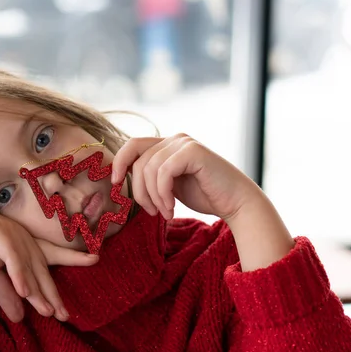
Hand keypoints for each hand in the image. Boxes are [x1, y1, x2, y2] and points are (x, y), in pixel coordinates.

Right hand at [0, 196, 97, 322]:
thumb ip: (6, 293)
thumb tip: (19, 318)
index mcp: (25, 244)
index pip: (52, 256)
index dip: (73, 258)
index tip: (96, 260)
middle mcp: (23, 237)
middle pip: (42, 269)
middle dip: (53, 292)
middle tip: (65, 314)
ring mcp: (12, 233)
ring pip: (29, 266)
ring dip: (37, 290)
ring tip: (48, 311)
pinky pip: (11, 257)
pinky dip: (18, 274)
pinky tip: (24, 291)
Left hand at [111, 134, 262, 220]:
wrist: (236, 202)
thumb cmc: (204, 195)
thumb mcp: (169, 184)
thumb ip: (151, 176)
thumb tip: (120, 176)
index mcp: (167, 145)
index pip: (132, 144)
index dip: (119, 162)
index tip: (115, 183)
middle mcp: (175, 139)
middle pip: (138, 161)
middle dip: (138, 191)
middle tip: (151, 212)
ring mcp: (184, 143)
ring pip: (149, 169)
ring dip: (153, 197)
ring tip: (165, 212)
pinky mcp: (193, 152)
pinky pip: (163, 172)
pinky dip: (163, 194)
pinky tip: (172, 208)